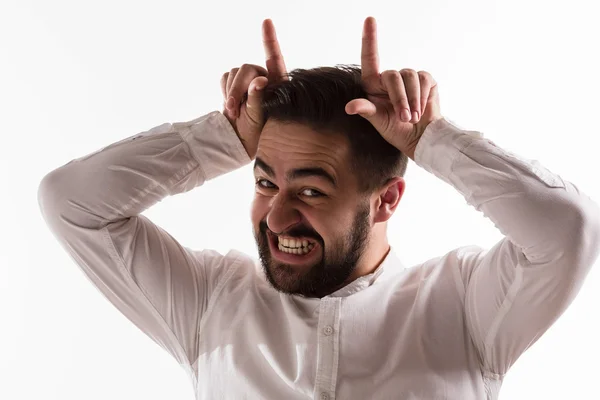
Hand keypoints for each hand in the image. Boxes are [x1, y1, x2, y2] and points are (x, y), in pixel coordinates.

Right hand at [221, 19, 288, 159]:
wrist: (241, 141)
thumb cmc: (258, 132)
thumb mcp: (261, 117)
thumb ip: (259, 97)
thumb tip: (259, 80)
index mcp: (277, 82)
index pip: (274, 57)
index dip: (269, 39)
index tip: (266, 22)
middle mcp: (264, 77)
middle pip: (246, 68)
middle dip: (237, 89)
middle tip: (233, 110)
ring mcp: (249, 80)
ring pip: (233, 73)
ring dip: (230, 93)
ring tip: (234, 114)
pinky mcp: (235, 84)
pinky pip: (225, 77)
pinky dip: (224, 91)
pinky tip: (230, 106)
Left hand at [345, 17, 441, 159]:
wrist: (420, 138)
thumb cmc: (395, 130)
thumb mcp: (378, 121)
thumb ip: (366, 110)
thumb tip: (349, 107)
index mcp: (374, 84)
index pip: (370, 58)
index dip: (369, 38)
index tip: (369, 19)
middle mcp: (390, 78)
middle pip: (392, 75)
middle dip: (399, 99)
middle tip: (404, 118)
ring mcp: (408, 77)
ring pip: (409, 77)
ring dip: (411, 100)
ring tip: (412, 118)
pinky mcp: (426, 80)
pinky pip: (424, 79)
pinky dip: (422, 97)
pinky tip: (422, 110)